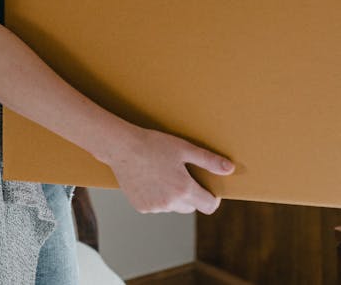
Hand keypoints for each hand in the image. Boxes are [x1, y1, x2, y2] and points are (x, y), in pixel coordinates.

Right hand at [109, 125, 234, 214]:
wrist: (121, 147)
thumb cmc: (153, 144)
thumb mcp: (183, 148)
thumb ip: (208, 160)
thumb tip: (229, 169)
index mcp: (184, 189)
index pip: (209, 206)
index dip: (212, 197)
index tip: (208, 187)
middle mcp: (170, 203)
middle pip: (191, 206)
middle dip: (190, 193)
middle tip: (181, 173)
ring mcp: (155, 207)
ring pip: (173, 206)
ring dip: (172, 196)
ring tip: (161, 173)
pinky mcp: (141, 207)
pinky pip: (156, 206)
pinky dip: (156, 196)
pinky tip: (149, 178)